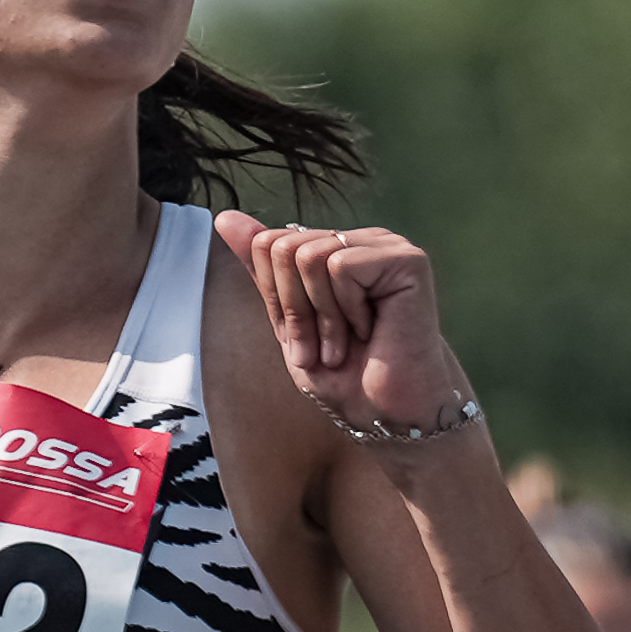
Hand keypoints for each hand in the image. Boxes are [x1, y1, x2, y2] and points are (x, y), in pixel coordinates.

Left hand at [215, 213, 462, 440]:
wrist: (386, 415)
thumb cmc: (344, 377)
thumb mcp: (288, 323)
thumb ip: (262, 271)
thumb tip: (224, 216)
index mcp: (335, 250)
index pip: (269, 244)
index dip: (278, 301)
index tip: (308, 340)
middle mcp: (361, 240)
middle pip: (284, 247)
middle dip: (295, 309)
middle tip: (327, 347)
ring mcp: (385, 245)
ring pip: (309, 255)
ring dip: (321, 316)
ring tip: (347, 343)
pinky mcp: (406, 258)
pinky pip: (340, 266)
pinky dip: (345, 311)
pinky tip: (372, 331)